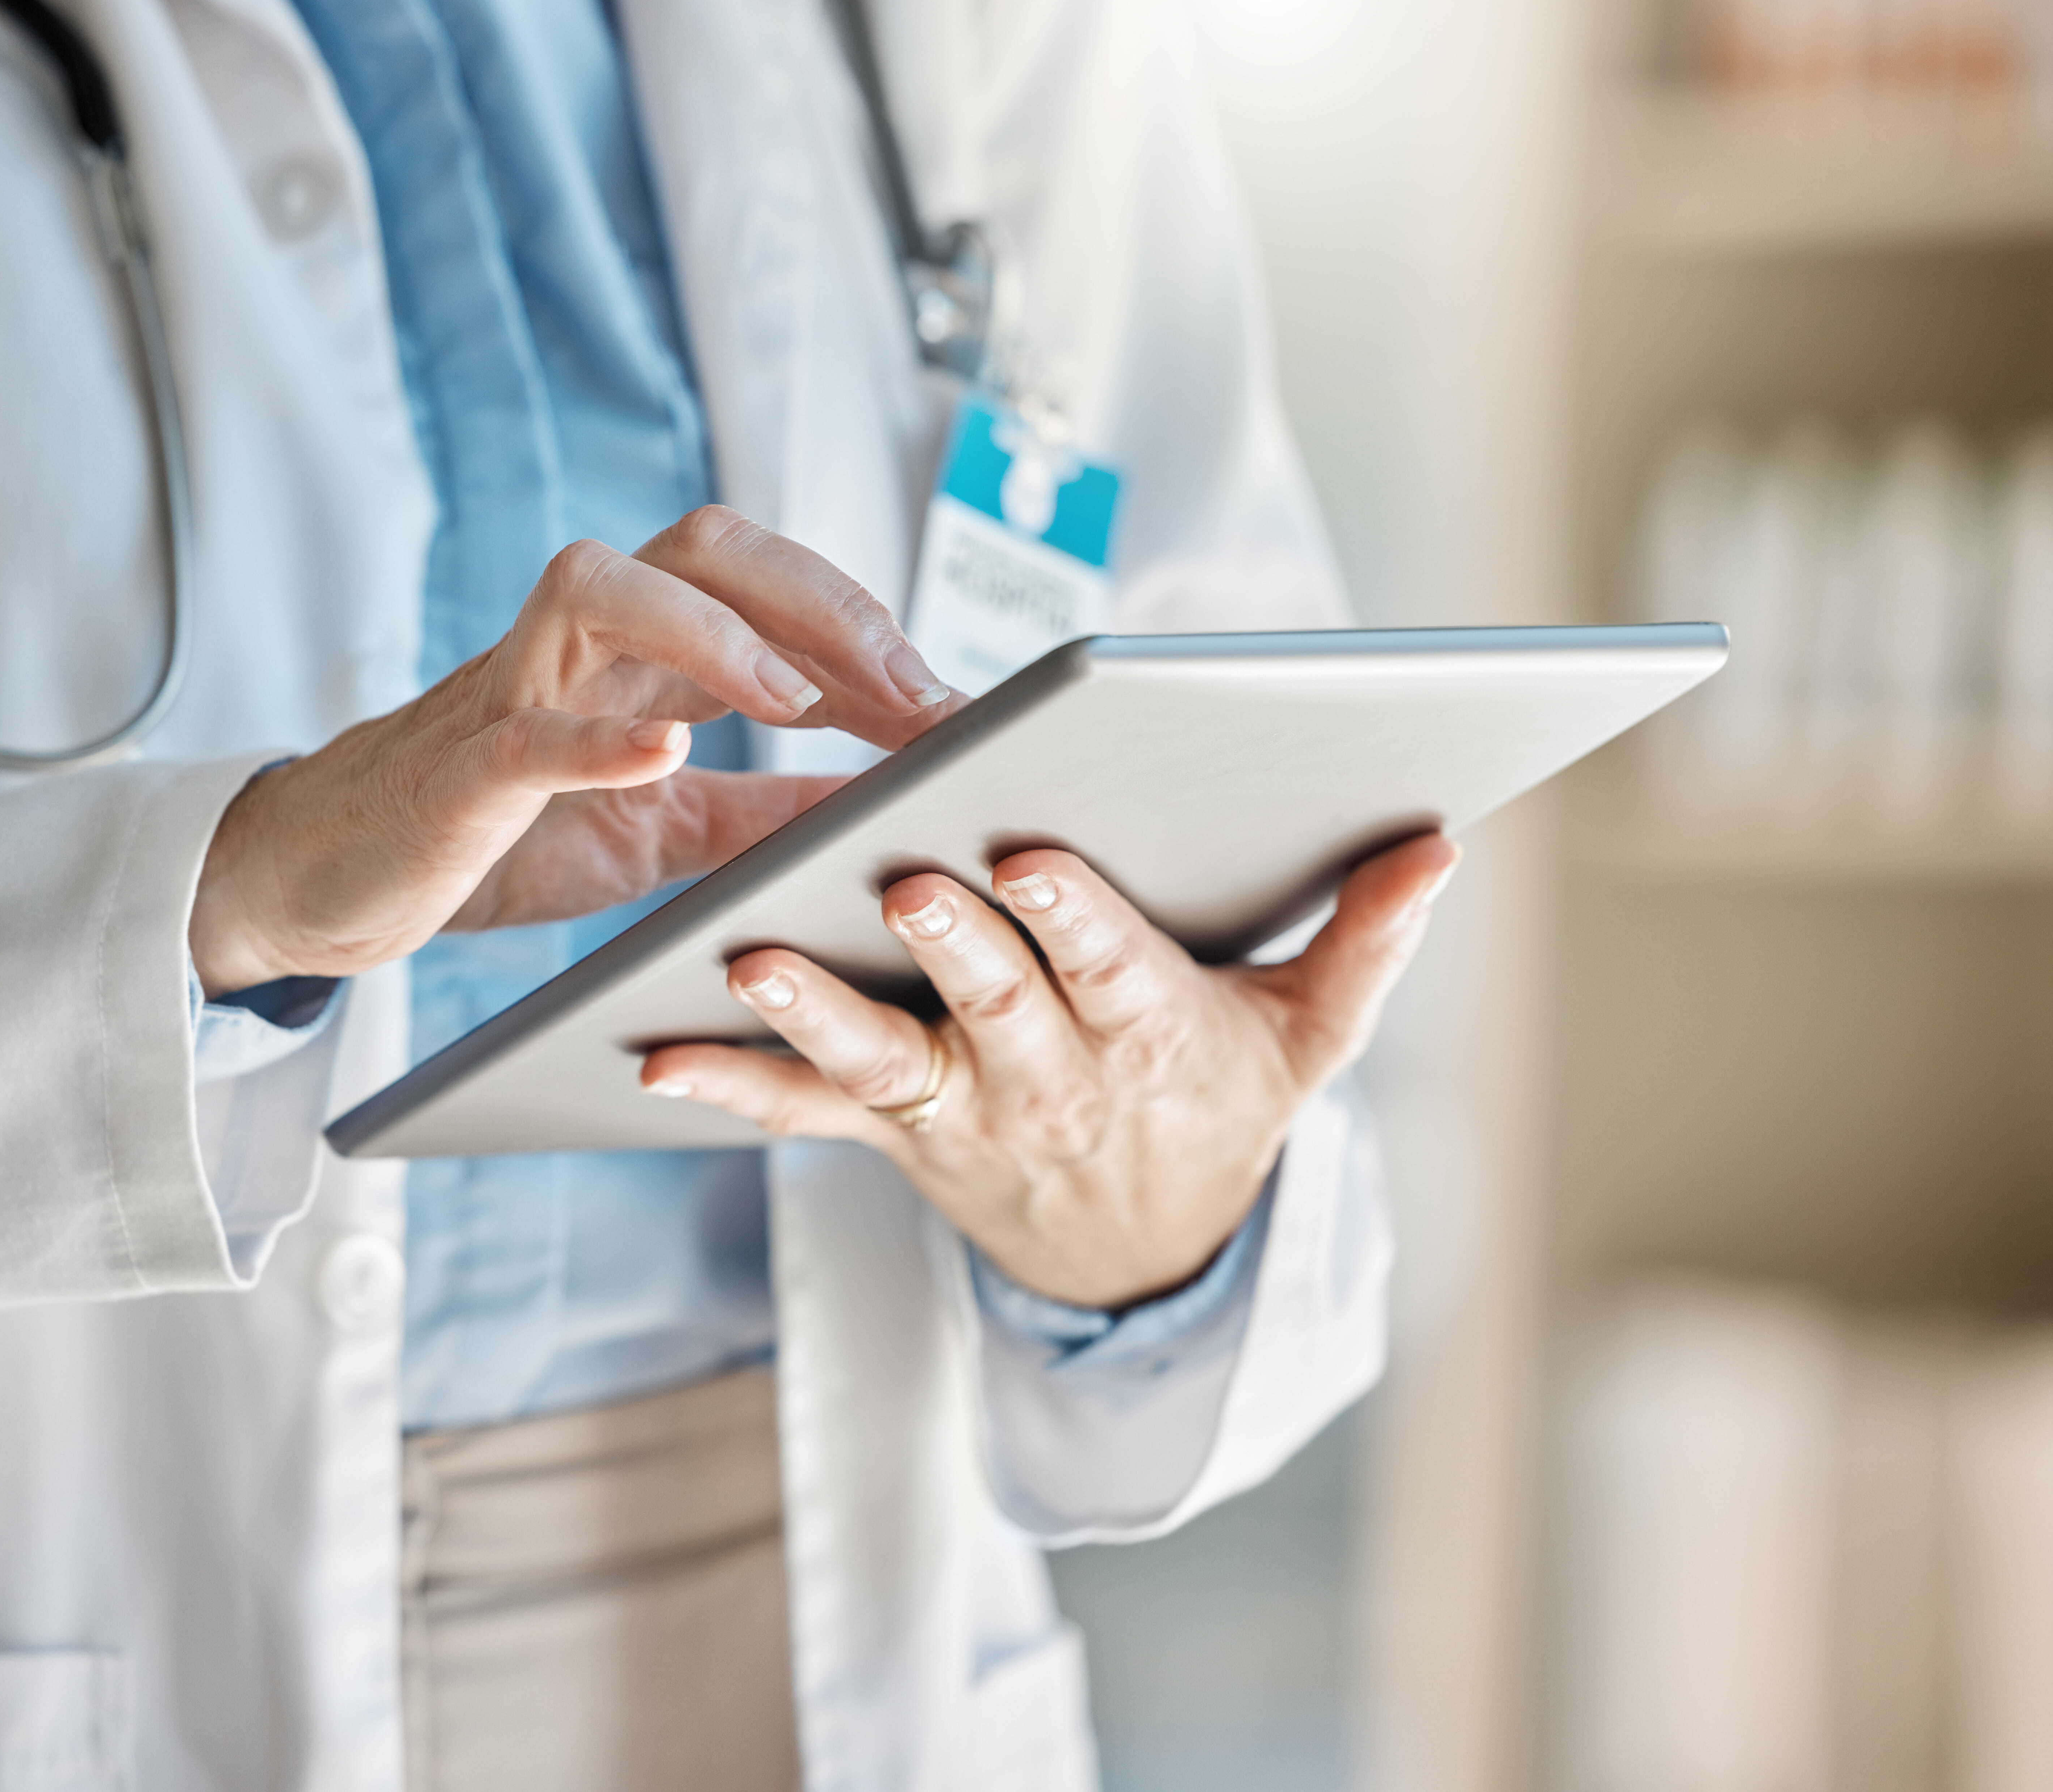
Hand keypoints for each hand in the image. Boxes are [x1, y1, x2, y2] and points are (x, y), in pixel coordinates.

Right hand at [188, 507, 957, 996]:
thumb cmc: (495, 837)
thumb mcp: (660, 830)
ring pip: (601, 588)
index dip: (870, 634)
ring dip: (713, 632)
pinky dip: (592, 738)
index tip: (957, 707)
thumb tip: (883, 806)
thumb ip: (762, 809)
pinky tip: (661, 753)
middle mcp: (579, 643)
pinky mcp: (455, 768)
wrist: (334, 882)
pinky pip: (522, 731)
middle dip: (822, 605)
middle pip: (705, 550)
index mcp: (638, 653)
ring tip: (800, 699)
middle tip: (914, 694)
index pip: (770, 593)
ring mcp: (510, 691)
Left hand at [637, 833, 1459, 1308]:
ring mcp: (959, 1107)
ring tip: (746, 965)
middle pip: (991, 1001)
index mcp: (1146, 1030)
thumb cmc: (1228, 1102)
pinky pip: (801, 1114)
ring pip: (878, 1058)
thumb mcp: (1314, 1036)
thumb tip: (1441, 842)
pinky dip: (730, 1088)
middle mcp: (1044, 1072)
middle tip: (903, 884)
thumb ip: (1370, 939)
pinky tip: (652, 1057)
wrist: (1150, 1251)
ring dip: (810, 1014)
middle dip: (950, 946)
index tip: (1035, 854)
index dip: (1074, 914)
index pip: (1109, 964)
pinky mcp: (892, 1132)